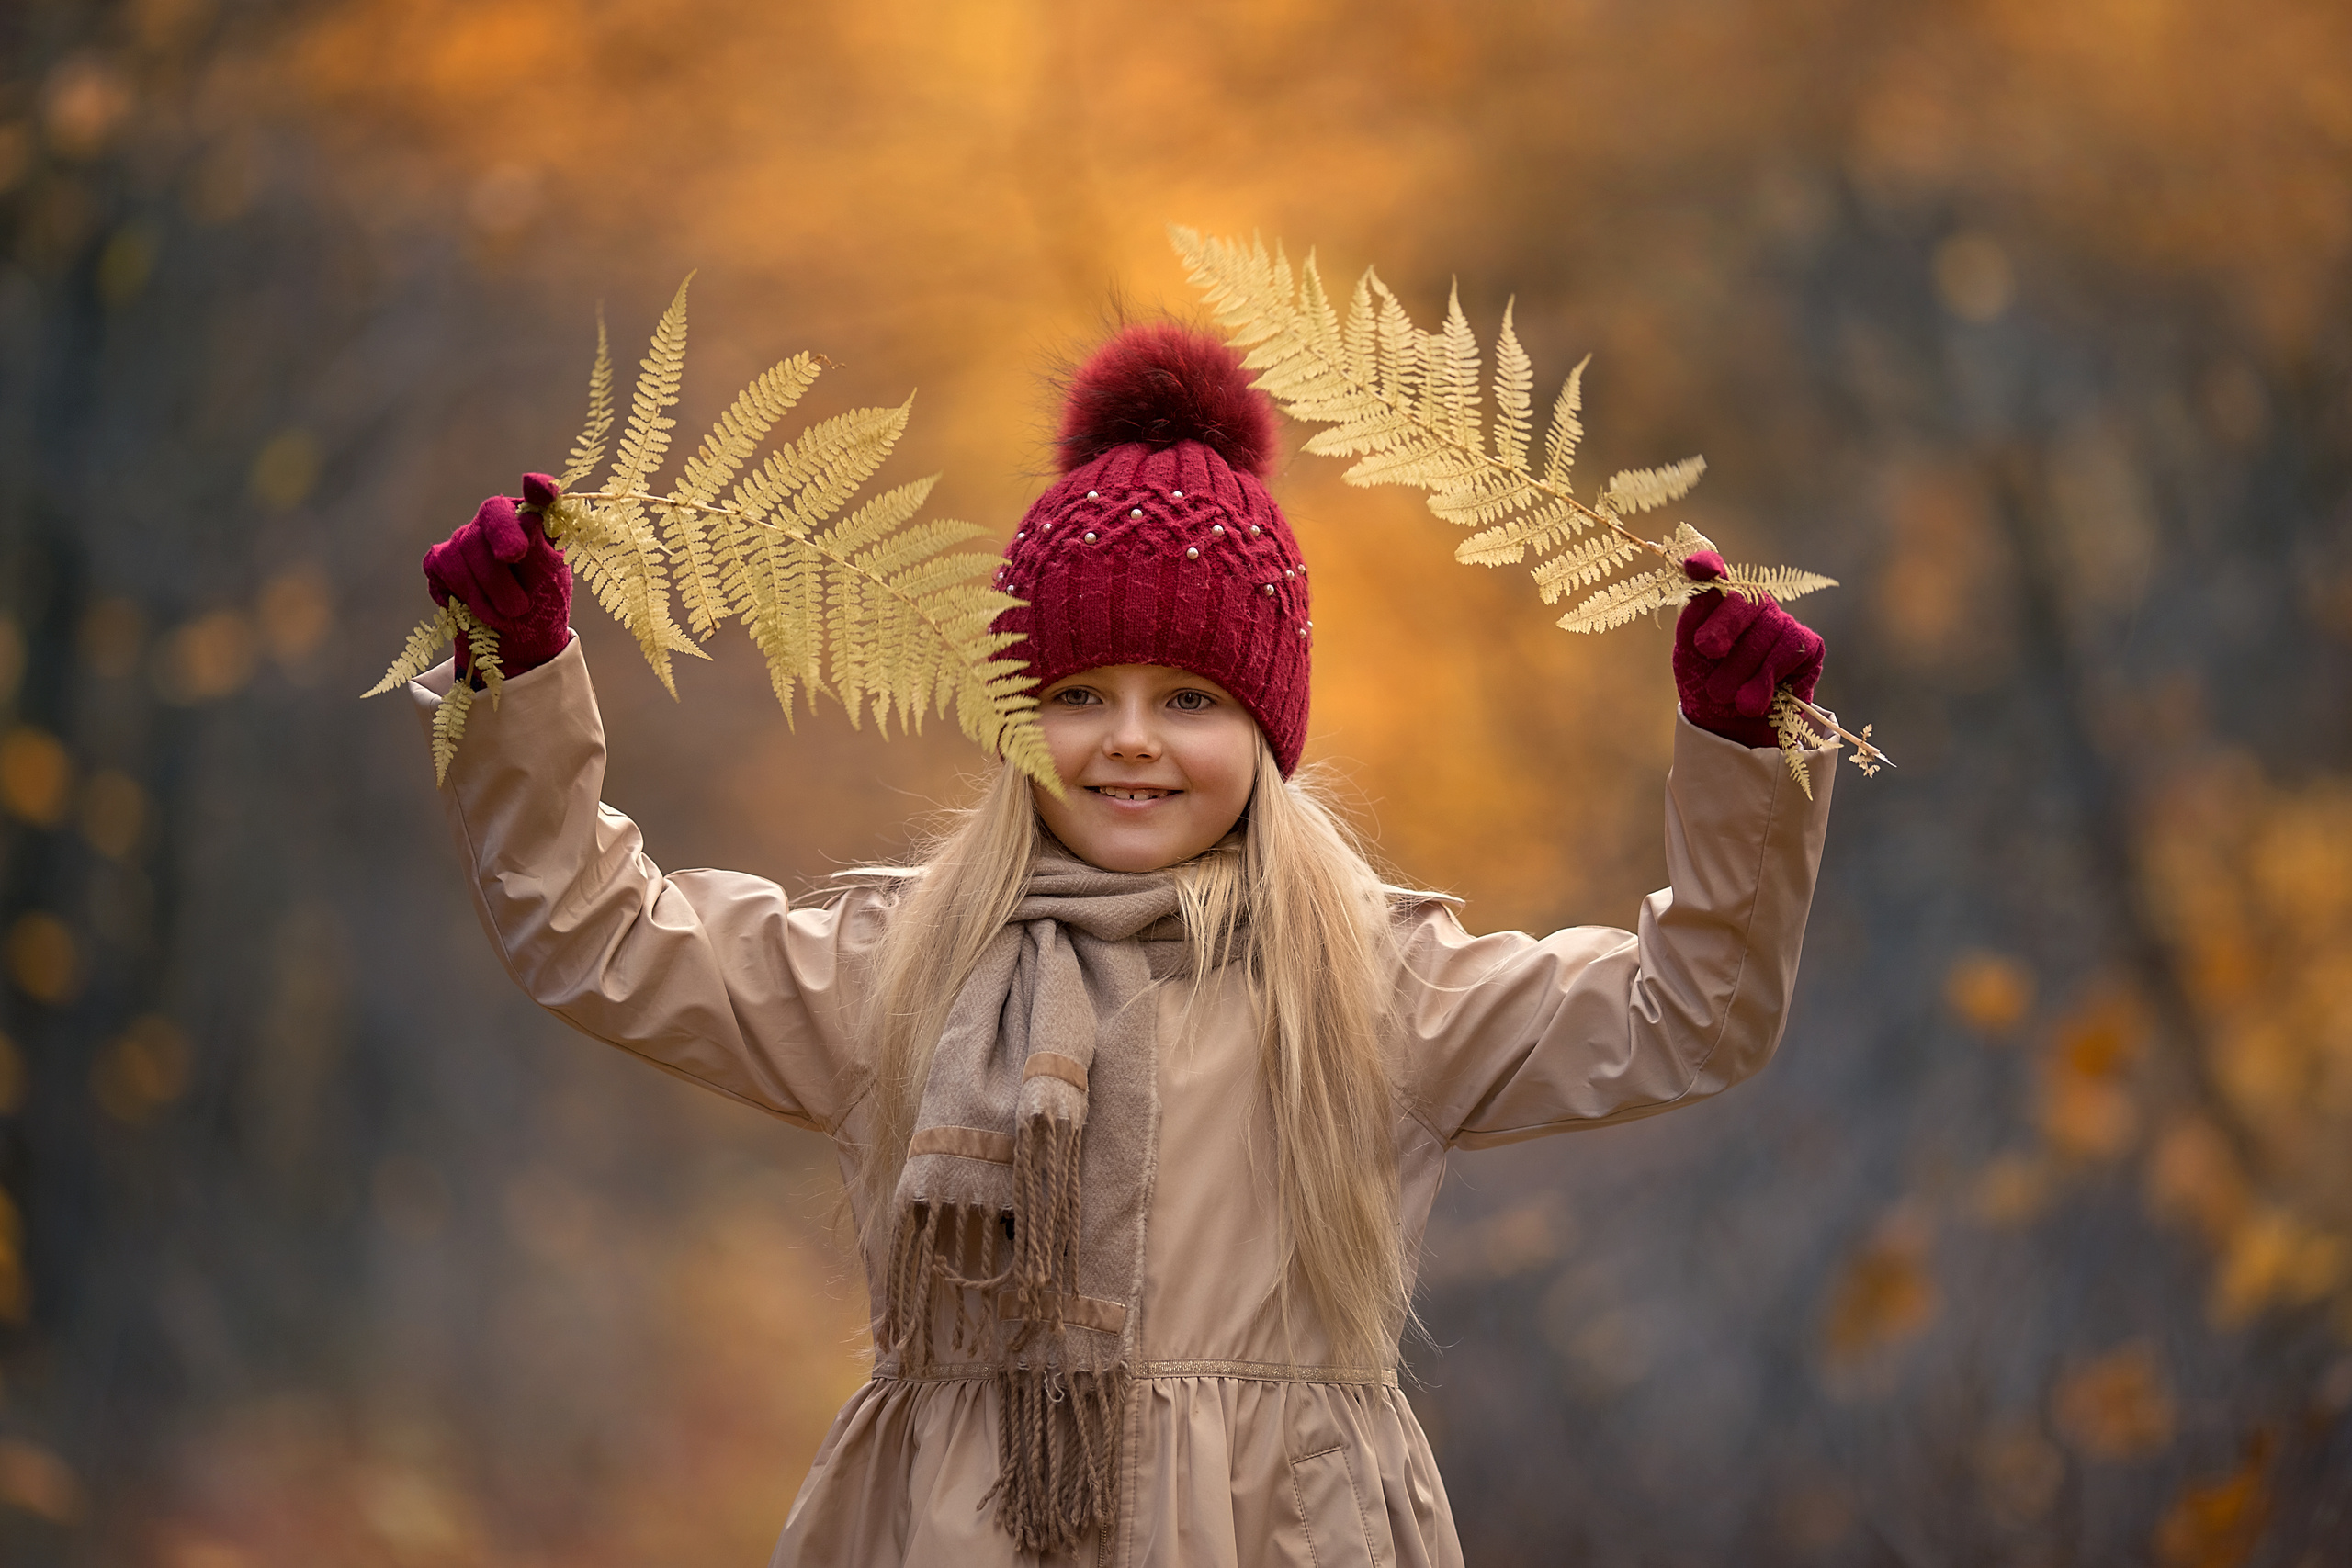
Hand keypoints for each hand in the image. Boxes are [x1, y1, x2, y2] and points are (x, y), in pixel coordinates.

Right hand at [422, 473, 572, 677]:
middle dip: (504, 559)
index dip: (539, 489)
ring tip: (511, 614)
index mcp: (533, 517)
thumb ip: (541, 550)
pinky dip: (467, 597)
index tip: (540, 488)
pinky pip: (444, 568)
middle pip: (492, 518)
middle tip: (520, 604)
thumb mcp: (550, 580)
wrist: (517, 638)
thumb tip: (531, 518)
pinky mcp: (440, 559)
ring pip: (465, 548)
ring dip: (490, 593)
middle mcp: (496, 518)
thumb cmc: (541, 601)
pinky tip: (483, 611)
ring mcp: (465, 536)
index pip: (536, 494)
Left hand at [1672, 551, 1824, 747]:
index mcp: (1718, 601)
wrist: (1731, 728)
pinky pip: (1792, 648)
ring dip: (1741, 668)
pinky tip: (1755, 700)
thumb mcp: (1689, 656)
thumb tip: (1710, 589)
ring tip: (1725, 696)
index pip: (1714, 572)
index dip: (1708, 565)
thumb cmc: (1706, 684)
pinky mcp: (1808, 645)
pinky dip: (1769, 677)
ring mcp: (1782, 622)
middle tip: (1707, 650)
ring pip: (1768, 629)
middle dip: (1724, 625)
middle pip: (1744, 598)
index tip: (1698, 567)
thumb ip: (1693, 621)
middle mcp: (1752, 604)